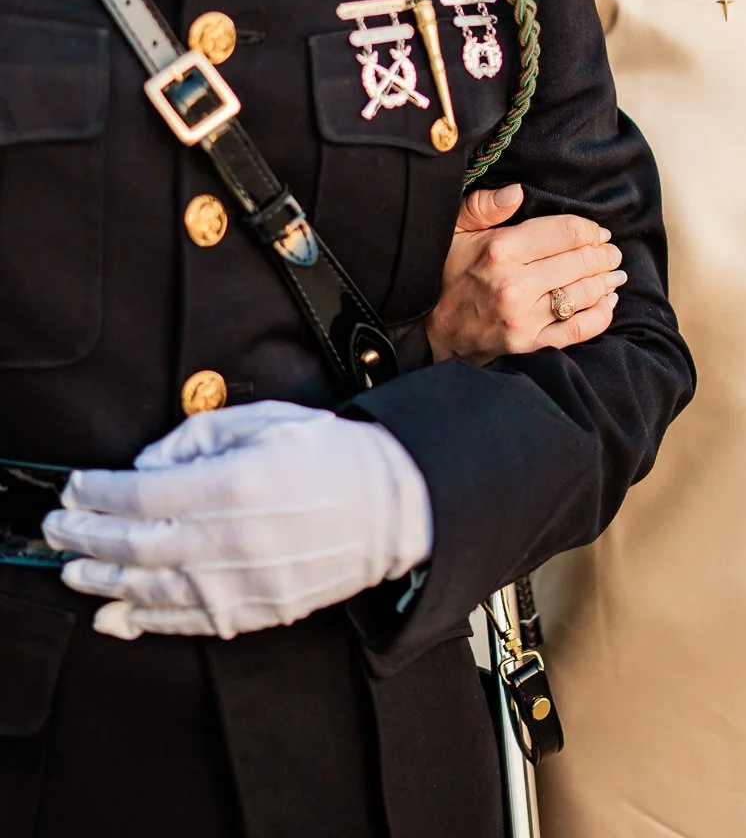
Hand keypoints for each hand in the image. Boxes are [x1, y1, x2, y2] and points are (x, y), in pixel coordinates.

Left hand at [42, 400, 431, 640]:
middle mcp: (231, 537)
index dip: (98, 492)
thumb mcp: (269, 420)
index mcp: (234, 483)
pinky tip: (116, 615)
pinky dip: (145, 620)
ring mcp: (242, 581)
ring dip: (103, 581)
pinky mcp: (256, 611)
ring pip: (153, 588)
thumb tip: (149, 461)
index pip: (142, 493)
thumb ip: (202, 434)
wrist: (393, 508)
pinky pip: (187, 621)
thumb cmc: (332, 456)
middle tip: (56, 530)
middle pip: (135, 545)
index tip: (74, 486)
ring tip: (73, 571)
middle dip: (86, 538)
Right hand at [428, 182, 625, 364]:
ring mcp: (523, 320)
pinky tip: (607, 302)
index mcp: (500, 250)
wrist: (424, 330)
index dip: (590, 229)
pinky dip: (600, 315)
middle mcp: (515, 285)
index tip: (598, 231)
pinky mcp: (529, 347)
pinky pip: (578, 330)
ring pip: (583, 294)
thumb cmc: (442, 272)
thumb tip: (517, 192)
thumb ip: (484, 207)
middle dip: (602, 254)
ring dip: (606, 281)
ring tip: (614, 272)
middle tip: (611, 251)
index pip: (565, 232)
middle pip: (580, 262)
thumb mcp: (453, 230)